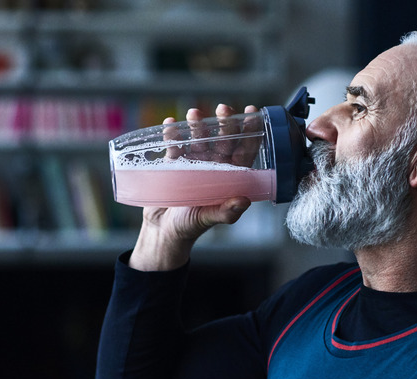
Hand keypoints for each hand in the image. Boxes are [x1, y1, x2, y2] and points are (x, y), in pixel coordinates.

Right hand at [128, 104, 257, 271]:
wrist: (163, 230)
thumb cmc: (191, 226)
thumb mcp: (209, 218)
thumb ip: (226, 211)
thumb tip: (244, 201)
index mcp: (228, 176)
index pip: (244, 151)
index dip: (250, 133)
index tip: (253, 114)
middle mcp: (214, 166)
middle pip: (222, 140)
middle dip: (224, 123)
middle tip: (224, 109)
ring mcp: (193, 162)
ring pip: (198, 138)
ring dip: (197, 126)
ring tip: (194, 114)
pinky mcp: (172, 164)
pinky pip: (174, 145)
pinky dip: (172, 135)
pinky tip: (169, 124)